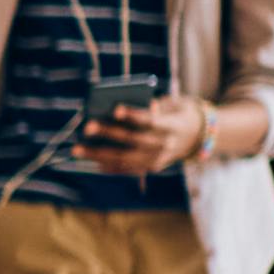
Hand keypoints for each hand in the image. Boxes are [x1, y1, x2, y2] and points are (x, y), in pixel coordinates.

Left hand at [80, 88, 205, 176]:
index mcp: (172, 125)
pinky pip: (126, 169)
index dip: (133, 115)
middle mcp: (165, 145)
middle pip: (133, 140)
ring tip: (77, 150)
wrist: (196, 137)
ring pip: (125, 158)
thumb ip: (153, 105)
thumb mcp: (173, 104)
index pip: (150, 120)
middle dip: (108, 134)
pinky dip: (108, 166)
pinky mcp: (151, 168)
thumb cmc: (176, 114)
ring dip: (99, 155)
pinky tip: (91, 161)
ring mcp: (158, 159)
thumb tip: (125, 108)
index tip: (115, 109)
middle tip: (86, 127)